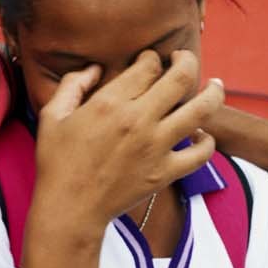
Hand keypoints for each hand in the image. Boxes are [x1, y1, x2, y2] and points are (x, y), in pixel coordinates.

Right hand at [33, 50, 222, 232]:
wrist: (69, 209)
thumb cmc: (56, 163)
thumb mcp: (52, 116)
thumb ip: (72, 85)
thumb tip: (95, 69)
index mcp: (110, 103)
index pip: (148, 65)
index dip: (152, 57)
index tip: (150, 61)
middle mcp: (138, 120)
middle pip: (181, 77)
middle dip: (186, 61)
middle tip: (183, 60)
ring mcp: (155, 147)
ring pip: (202, 109)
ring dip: (213, 93)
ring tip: (214, 86)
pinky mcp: (165, 172)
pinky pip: (201, 153)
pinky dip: (208, 142)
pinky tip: (202, 135)